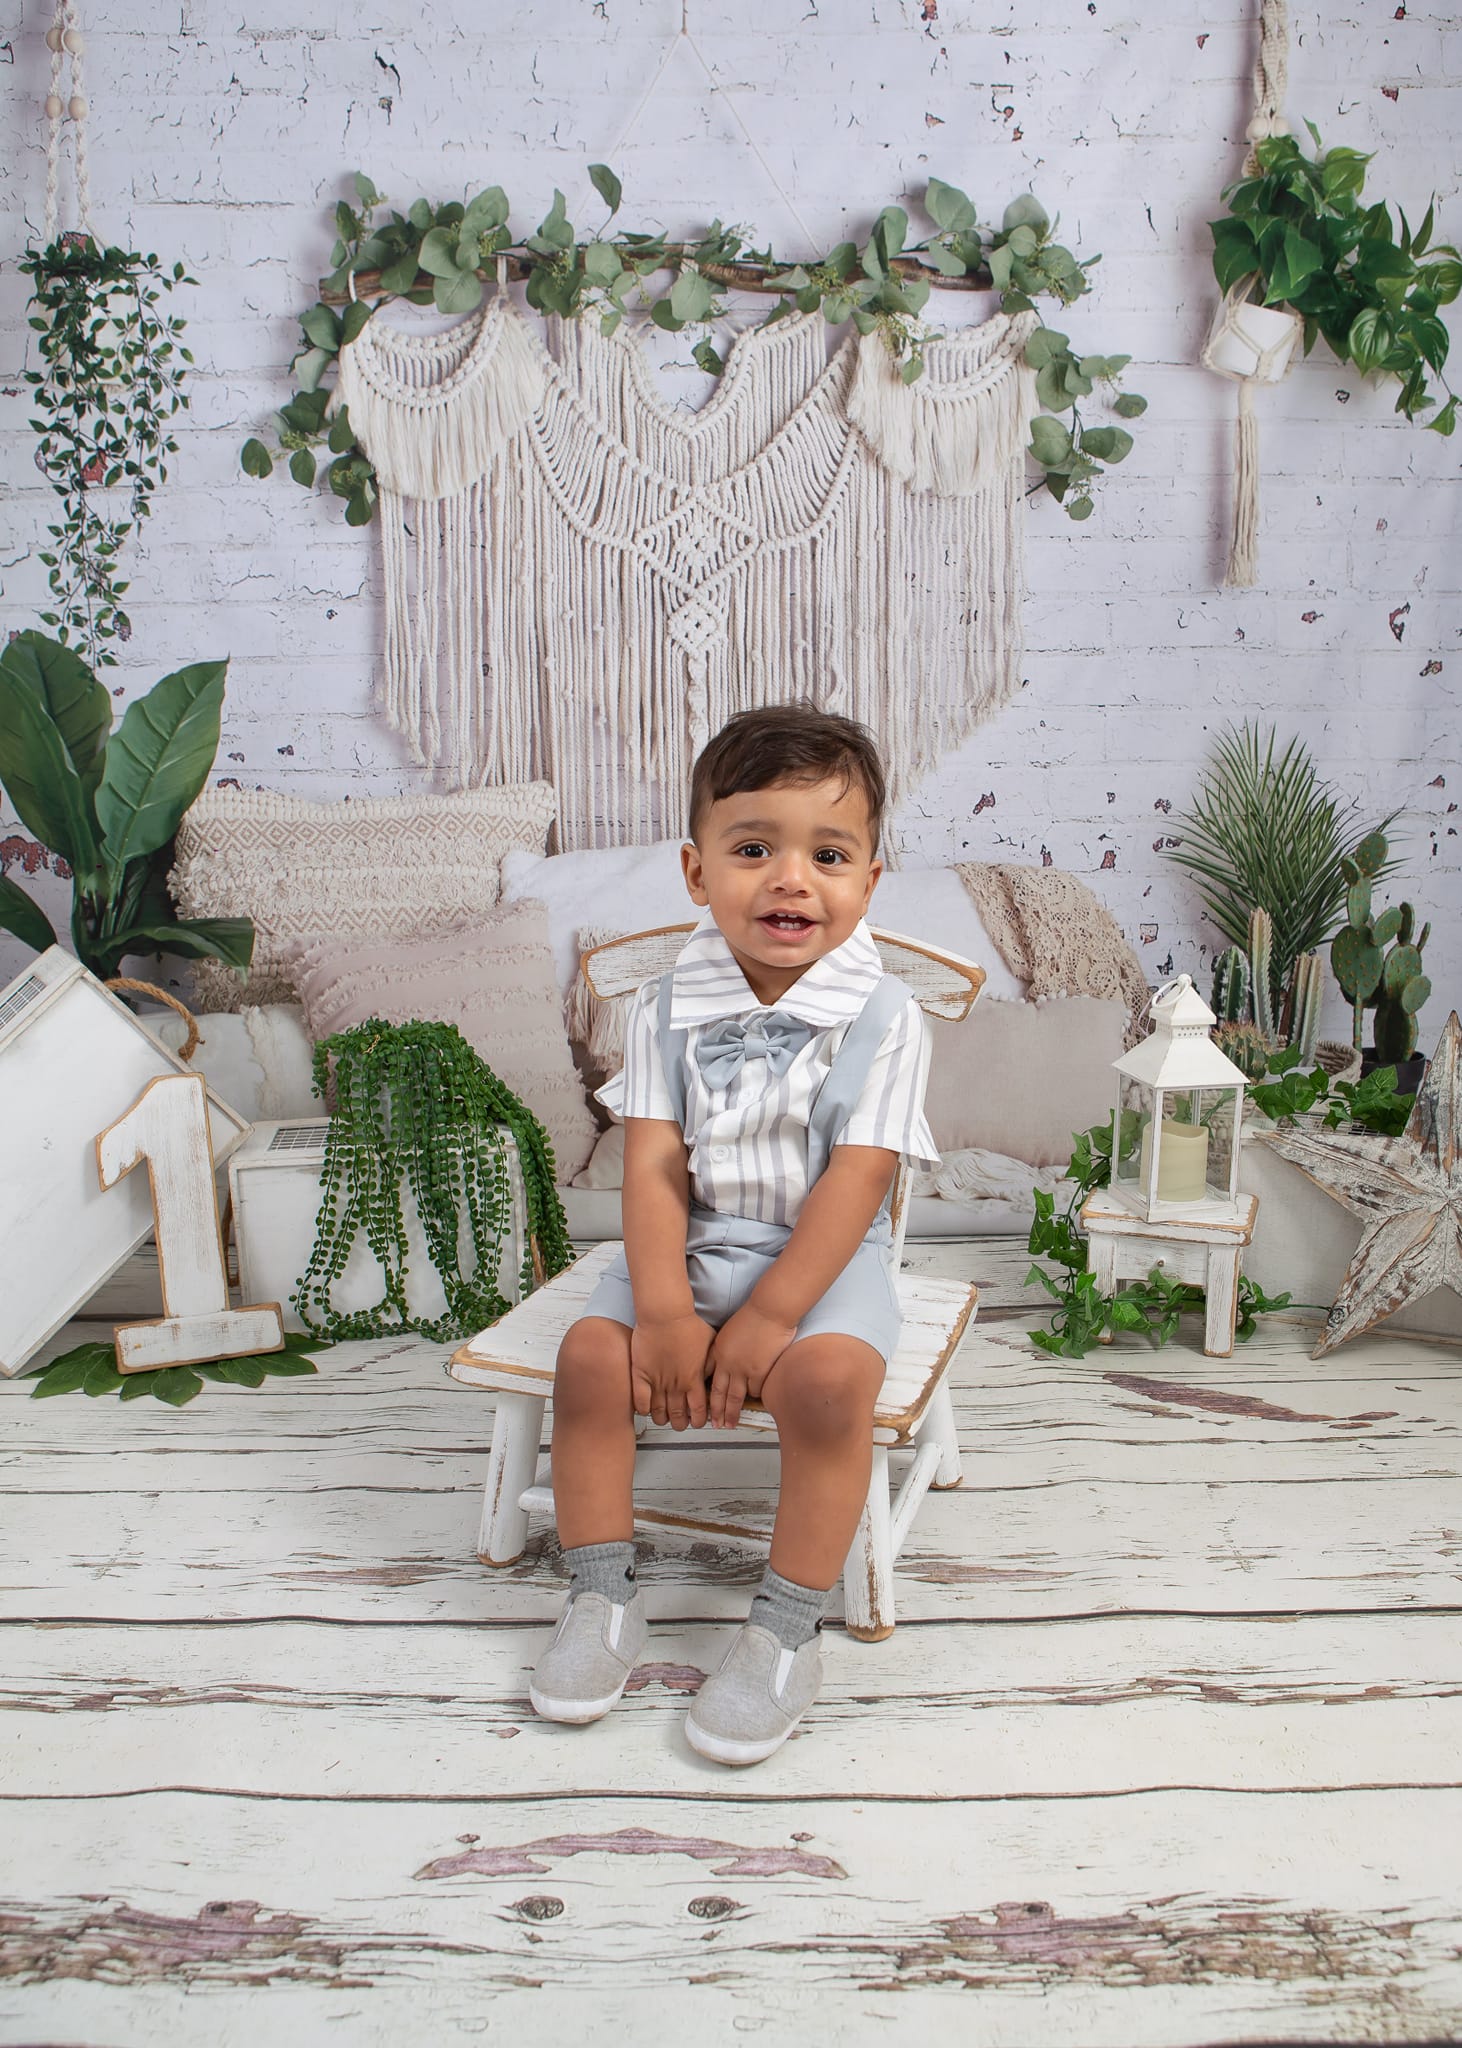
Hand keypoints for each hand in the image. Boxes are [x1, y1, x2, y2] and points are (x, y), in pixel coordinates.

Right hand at [630, 1312, 715, 1430]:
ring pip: (659, 1411)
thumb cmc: (687, 1323)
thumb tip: (713, 1375)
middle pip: (678, 1415)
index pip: (698, 1410)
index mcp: (693, 1379)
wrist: (665, 1314)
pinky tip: (646, 1409)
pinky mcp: (640, 1373)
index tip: (697, 1422)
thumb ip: (711, 1364)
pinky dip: (643, 1408)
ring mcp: (657, 1380)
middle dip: (680, 1424)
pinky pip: (640, 1400)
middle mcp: (675, 1384)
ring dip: (662, 1418)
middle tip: (680, 1424)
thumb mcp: (710, 1344)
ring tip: (663, 1419)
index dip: (698, 1420)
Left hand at [707, 1302, 797, 1429]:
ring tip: (730, 1424)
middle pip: (718, 1393)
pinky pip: (756, 1390)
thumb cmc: (752, 1316)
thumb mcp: (728, 1332)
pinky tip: (756, 1399)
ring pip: (735, 1397)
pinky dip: (756, 1394)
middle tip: (714, 1425)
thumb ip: (723, 1350)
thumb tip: (722, 1364)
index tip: (702, 1406)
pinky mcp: (760, 1371)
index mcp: (718, 1351)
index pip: (707, 1378)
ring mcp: (743, 1369)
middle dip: (715, 1411)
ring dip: (732, 1412)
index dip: (704, 1393)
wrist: (769, 1310)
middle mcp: (727, 1363)